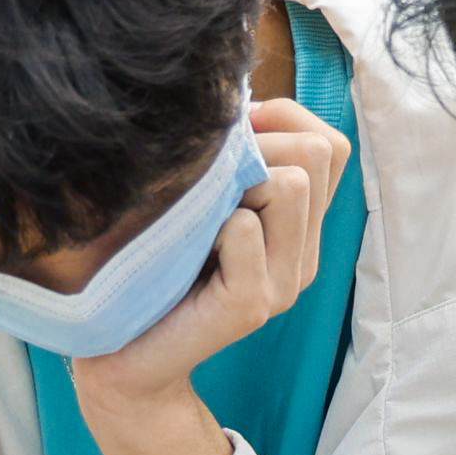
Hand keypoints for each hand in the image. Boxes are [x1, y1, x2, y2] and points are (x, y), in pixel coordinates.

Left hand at [71, 99, 349, 410]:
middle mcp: (304, 258)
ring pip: (291, 184)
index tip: (230, 137)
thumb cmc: (153, 269)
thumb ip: (235, 162)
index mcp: (300, 231)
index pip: (332, 146)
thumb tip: (239, 96)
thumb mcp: (203, 202)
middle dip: (259, 146)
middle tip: (207, 181)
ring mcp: (283, 285)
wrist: (123, 358)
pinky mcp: (252, 306)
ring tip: (198, 218)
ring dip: (235, 183)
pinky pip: (245, 228)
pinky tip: (186, 251)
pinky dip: (211, 225)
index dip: (284, 119)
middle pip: (316, 154)